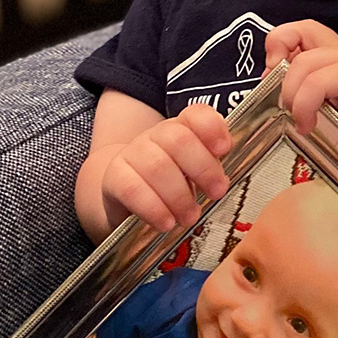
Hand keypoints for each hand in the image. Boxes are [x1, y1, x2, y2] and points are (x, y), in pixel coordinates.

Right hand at [100, 104, 231, 232]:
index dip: (212, 128)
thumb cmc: (168, 182)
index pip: (196, 115)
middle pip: (179, 139)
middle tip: (216, 193)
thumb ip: (210, 168)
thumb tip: (222, 182)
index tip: (224, 149)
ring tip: (190, 216)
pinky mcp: (114, 177)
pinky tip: (166, 223)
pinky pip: (132, 189)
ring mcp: (132, 153)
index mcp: (181, 128)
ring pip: (158, 166)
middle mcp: (156, 135)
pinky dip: (153, 208)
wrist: (122, 195)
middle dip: (203, 168)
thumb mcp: (192, 172)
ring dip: (179, 196)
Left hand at [265, 20, 337, 153]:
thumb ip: (309, 89)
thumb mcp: (333, 100)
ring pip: (303, 64)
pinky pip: (318, 82)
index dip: (277, 45)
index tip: (273, 78)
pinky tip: (309, 124)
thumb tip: (275, 92)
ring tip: (300, 120)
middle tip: (284, 102)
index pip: (295, 29)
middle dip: (278, 71)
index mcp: (332, 51)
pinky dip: (305, 105)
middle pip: (294, 37)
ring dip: (292, 96)